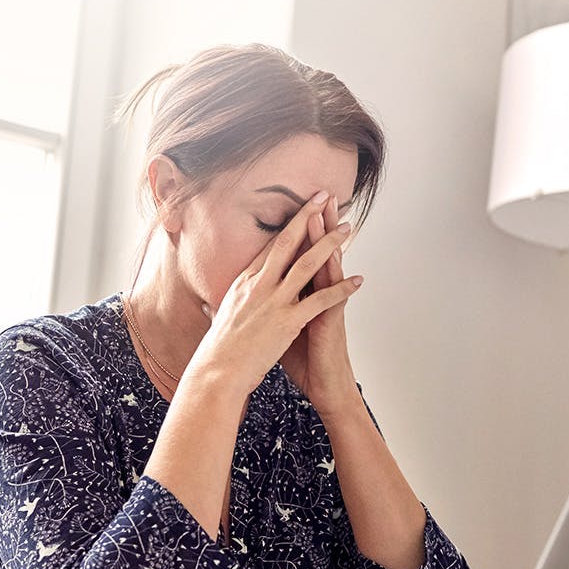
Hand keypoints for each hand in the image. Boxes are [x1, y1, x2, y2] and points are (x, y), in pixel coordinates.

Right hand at [192, 191, 362, 397]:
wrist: (216, 373)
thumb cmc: (218, 351)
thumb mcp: (219, 320)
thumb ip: (221, 308)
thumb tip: (210, 305)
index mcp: (244, 283)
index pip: (269, 247)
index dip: (287, 225)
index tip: (301, 209)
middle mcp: (258, 286)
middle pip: (286, 242)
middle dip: (307, 216)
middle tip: (324, 195)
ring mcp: (273, 302)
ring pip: (307, 264)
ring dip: (329, 243)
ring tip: (347, 227)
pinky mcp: (287, 321)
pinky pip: (320, 300)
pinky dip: (341, 289)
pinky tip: (358, 280)